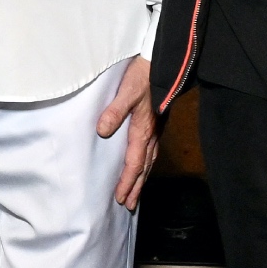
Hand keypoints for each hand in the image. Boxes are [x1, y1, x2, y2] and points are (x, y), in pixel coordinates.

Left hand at [96, 56, 158, 211]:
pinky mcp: (157, 123)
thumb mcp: (126, 92)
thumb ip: (114, 111)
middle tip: (129, 205)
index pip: (134, 163)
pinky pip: (152, 150)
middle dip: (136, 187)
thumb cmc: (143, 76)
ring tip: (137, 192)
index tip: (121, 198)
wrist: (164, 62)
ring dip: (142, 178)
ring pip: (150, 160)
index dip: (128, 182)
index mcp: (143, 130)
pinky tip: (144, 163)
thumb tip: (102, 131)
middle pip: (144, 167)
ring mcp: (157, 129)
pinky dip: (147, 163)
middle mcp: (152, 134)